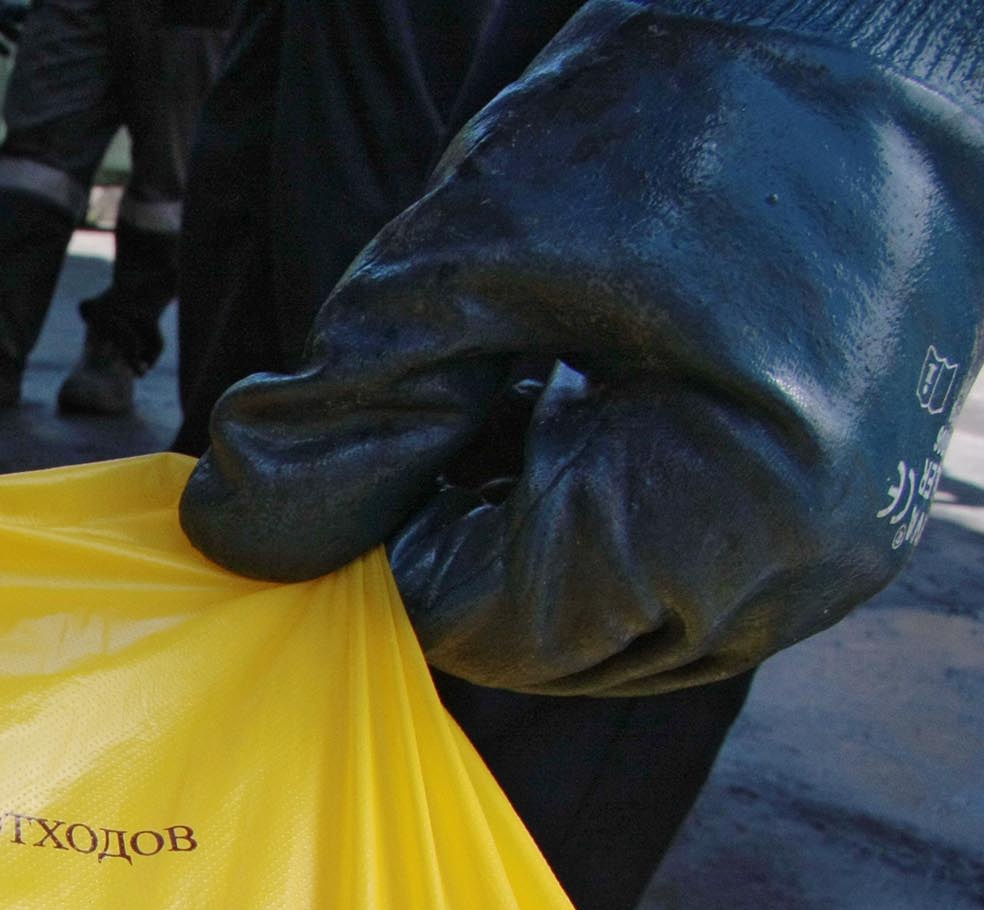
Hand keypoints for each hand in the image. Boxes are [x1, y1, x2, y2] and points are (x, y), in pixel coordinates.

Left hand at [179, 0, 983, 694]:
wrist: (874, 38)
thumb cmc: (682, 121)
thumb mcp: (477, 255)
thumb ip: (353, 402)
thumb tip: (237, 524)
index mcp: (733, 505)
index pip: (488, 622)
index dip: (391, 546)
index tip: (369, 440)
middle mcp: (806, 560)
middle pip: (548, 648)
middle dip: (457, 550)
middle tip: (435, 415)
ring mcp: (833, 551)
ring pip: (610, 634)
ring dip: (523, 549)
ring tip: (505, 408)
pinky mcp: (837, 521)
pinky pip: (675, 594)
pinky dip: (594, 535)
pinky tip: (564, 423)